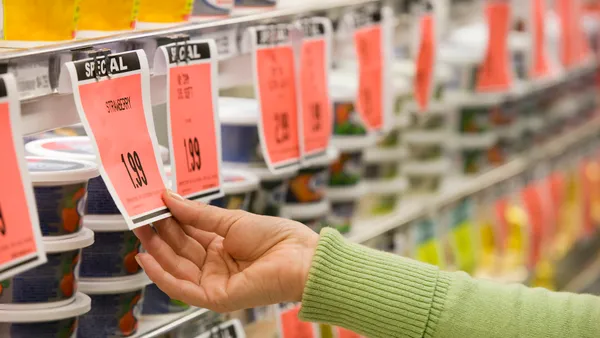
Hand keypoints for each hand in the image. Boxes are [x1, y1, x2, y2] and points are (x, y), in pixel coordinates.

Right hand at [133, 190, 318, 312]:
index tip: (153, 204)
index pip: (188, 232)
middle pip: (180, 249)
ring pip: (177, 267)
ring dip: (157, 250)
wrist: (300, 258)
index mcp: (222, 245)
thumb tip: (170, 199)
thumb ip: (198, 214)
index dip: (170, 219)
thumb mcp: (232, 220)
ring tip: (140, 229)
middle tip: (140, 215)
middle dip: (159, 233)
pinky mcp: (216, 297)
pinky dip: (162, 275)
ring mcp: (215, 281)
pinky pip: (182, 289)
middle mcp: (216, 264)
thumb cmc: (277, 238)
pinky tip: (147, 259)